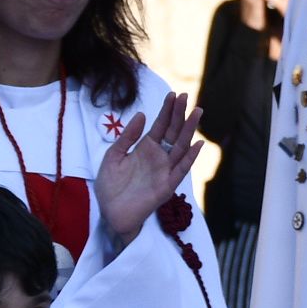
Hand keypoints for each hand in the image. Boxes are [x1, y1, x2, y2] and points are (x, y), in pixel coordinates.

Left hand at [95, 92, 203, 247]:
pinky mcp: (167, 186)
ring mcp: (164, 171)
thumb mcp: (113, 156)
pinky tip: (197, 144)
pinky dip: (190, 158)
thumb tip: (141, 114)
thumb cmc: (110, 186)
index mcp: (145, 148)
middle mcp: (158, 157)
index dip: (167, 110)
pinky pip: (181, 170)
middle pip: (173, 132)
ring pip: (181, 147)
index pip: (160, 126)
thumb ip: (127, 137)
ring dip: (189, 130)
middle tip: (186, 96)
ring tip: (197, 112)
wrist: (109, 213)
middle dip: (180, 114)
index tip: (173, 94)